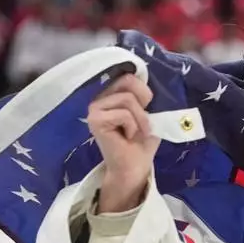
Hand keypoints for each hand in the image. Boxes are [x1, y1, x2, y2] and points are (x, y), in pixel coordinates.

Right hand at [86, 73, 158, 212]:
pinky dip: (132, 126)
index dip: (143, 93)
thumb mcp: (149, 111)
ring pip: (127, 99)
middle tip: (141, 125)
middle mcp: (99, 98)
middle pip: (128, 83)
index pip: (128, 77)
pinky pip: (123, 114)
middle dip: (142, 106)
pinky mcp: (95, 120)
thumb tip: (142, 76)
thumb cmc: (142, 141)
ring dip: (140, 119)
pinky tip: (127, 137)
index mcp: (111, 94)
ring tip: (135, 133)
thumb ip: (143, 93)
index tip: (145, 111)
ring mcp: (94, 109)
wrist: (135, 166)